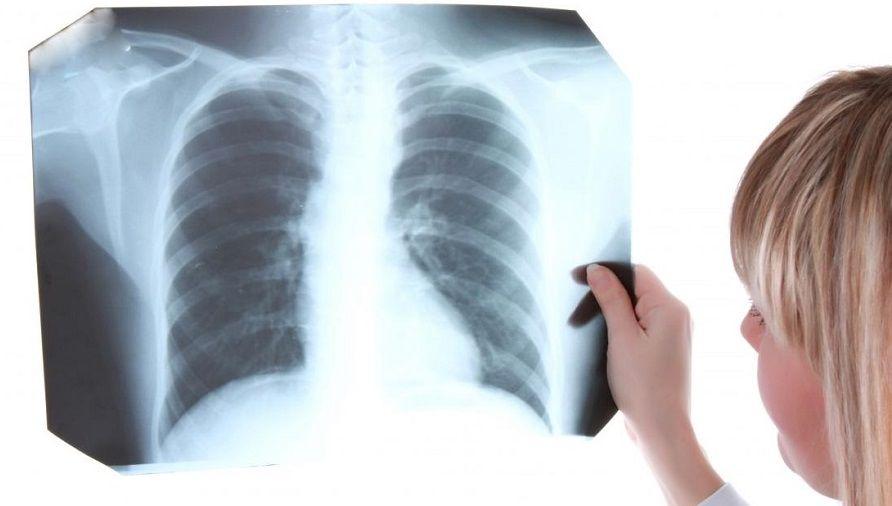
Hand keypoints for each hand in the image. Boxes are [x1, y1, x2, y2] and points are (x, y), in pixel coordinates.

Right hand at [586, 263, 722, 505]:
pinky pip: (640, 327)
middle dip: (608, 294)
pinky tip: (605, 341)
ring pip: (637, 309)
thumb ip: (610, 299)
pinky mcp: (665, 349)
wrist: (661, 429)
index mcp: (670, 308)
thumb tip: (598, 270)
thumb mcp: (620, 337)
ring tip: (590, 327)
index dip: (608, 271)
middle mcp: (677, 316)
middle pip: (637, 289)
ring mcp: (673, 334)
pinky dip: (621, 328)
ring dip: (613, 313)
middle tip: (580, 308)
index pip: (637, 273)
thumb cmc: (643, 386)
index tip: (580, 278)